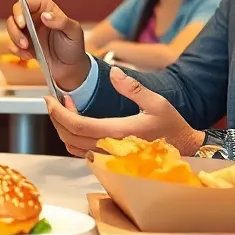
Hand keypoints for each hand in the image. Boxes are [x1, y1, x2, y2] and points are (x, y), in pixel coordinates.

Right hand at [6, 0, 90, 90]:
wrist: (70, 68)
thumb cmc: (74, 46)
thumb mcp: (74, 32)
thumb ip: (61, 22)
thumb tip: (45, 15)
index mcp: (46, 9)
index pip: (28, 3)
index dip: (21, 10)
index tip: (22, 23)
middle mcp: (34, 18)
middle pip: (15, 15)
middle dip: (15, 28)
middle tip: (24, 41)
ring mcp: (28, 32)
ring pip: (11, 29)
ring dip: (14, 39)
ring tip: (26, 48)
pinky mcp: (24, 45)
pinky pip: (12, 44)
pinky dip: (16, 50)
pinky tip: (28, 56)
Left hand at [45, 67, 202, 156]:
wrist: (185, 152)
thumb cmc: (172, 127)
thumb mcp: (158, 102)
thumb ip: (133, 88)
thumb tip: (114, 72)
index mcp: (119, 133)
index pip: (77, 125)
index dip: (58, 113)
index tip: (49, 99)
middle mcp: (110, 149)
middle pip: (69, 137)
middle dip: (56, 118)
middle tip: (54, 100)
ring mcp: (110, 159)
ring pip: (73, 147)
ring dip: (64, 129)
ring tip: (67, 108)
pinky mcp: (111, 162)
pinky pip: (83, 153)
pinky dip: (74, 138)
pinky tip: (81, 122)